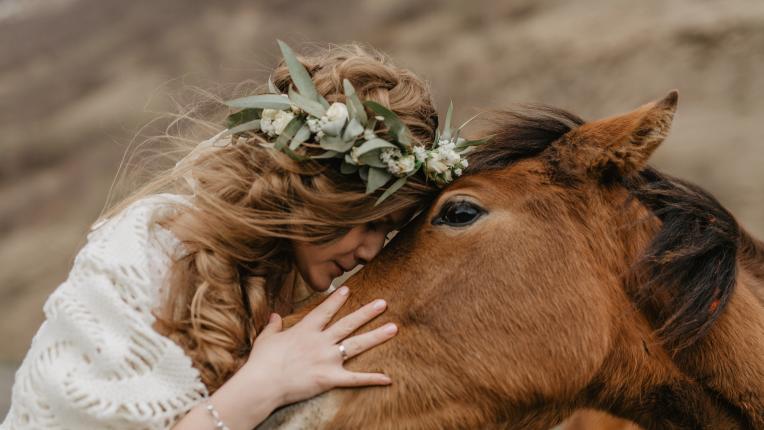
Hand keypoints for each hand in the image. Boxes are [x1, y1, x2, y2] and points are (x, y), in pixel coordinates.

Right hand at [242, 286, 397, 405]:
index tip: (348, 289)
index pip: (324, 311)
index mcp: (305, 330)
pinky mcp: (329, 378)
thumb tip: (275, 315)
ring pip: (357, 345)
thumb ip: (274, 325)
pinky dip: (372, 379)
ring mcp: (327, 359)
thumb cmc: (261, 362)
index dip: (337, 300)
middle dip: (367, 312)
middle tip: (383, 303)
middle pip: (348, 324)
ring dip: (376, 336)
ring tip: (393, 327)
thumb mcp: (266, 338)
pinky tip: (388, 378)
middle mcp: (320, 341)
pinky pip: (355, 379)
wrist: (262, 383)